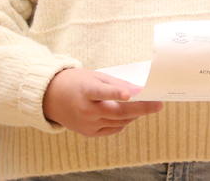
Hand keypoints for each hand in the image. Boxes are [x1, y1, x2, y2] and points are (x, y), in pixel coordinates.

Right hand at [41, 67, 162, 135]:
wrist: (51, 98)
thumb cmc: (77, 82)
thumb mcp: (95, 77)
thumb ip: (116, 84)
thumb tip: (137, 91)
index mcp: (86, 91)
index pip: (102, 92)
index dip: (115, 93)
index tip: (129, 94)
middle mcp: (86, 110)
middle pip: (118, 111)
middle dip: (141, 108)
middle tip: (158, 105)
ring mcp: (87, 124)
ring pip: (118, 122)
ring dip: (135, 115)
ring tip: (147, 106)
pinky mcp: (88, 133)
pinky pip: (112, 129)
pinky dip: (123, 122)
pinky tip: (129, 114)